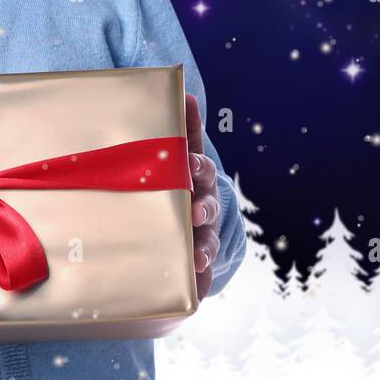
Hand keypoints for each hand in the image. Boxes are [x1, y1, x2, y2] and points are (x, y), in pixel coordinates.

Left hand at [184, 94, 220, 301]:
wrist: (187, 216)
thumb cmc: (174, 177)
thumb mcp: (173, 153)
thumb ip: (177, 126)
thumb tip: (181, 89)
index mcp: (196, 174)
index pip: (198, 165)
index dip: (196, 165)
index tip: (191, 166)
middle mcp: (204, 202)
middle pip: (207, 203)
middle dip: (202, 207)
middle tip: (194, 211)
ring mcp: (203, 232)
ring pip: (207, 239)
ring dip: (204, 248)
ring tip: (197, 257)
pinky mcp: (199, 259)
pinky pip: (202, 273)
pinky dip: (200, 282)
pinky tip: (196, 290)